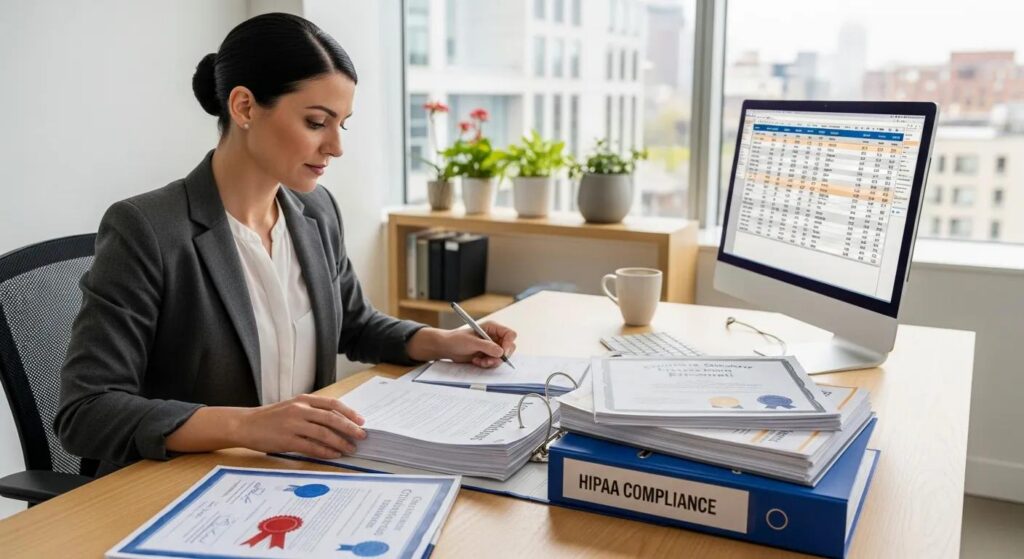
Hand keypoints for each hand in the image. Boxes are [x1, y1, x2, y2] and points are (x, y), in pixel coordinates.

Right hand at [234, 394, 366, 459]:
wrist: (246, 424)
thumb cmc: (272, 417)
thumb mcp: (293, 407)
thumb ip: (312, 412)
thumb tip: (338, 422)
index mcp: (303, 399)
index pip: (332, 404)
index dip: (349, 413)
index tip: (361, 421)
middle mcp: (300, 410)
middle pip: (331, 419)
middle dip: (349, 428)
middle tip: (361, 436)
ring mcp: (293, 425)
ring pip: (324, 434)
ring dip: (340, 443)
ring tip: (350, 449)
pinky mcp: (287, 440)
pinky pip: (311, 447)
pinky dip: (325, 451)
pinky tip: (334, 455)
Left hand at [442, 321, 517, 367]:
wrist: (448, 347)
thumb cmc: (457, 339)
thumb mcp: (472, 342)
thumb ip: (487, 346)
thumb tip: (501, 352)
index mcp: (492, 328)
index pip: (510, 334)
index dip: (508, 344)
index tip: (502, 353)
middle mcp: (494, 337)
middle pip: (509, 348)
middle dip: (499, 356)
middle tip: (488, 360)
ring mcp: (492, 347)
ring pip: (502, 357)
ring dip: (491, 362)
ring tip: (479, 361)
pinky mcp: (488, 355)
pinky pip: (494, 362)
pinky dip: (487, 364)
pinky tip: (476, 361)